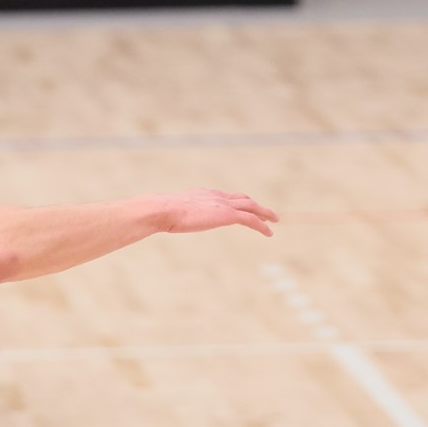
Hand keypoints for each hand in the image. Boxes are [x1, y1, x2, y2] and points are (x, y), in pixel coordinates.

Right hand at [149, 190, 278, 236]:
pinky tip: (269, 232)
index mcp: (203, 194)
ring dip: (264, 213)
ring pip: (252, 206)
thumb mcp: (166, 212)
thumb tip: (153, 219)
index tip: (242, 207)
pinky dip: (262, 225)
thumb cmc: (158, 212)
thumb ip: (167, 214)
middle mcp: (216, 196)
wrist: (161, 209)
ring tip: (274, 220)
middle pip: (242, 198)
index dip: (236, 202)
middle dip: (255, 205)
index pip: (225, 196)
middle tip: (265, 212)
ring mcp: (222, 204)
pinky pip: (251, 219)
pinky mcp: (227, 214)